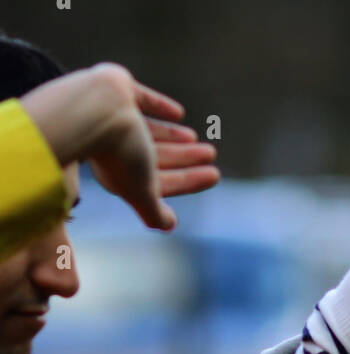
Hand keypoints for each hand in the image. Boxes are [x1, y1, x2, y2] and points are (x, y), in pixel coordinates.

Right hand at [86, 69, 218, 229]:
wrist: (92, 109)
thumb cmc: (118, 154)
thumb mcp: (140, 191)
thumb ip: (152, 211)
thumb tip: (169, 226)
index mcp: (121, 173)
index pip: (162, 180)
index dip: (189, 180)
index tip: (214, 175)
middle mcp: (116, 147)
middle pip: (158, 155)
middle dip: (185, 158)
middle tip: (211, 154)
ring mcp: (115, 117)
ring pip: (150, 131)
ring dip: (174, 136)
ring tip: (195, 138)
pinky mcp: (116, 89)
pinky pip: (143, 100)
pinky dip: (160, 107)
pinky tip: (178, 113)